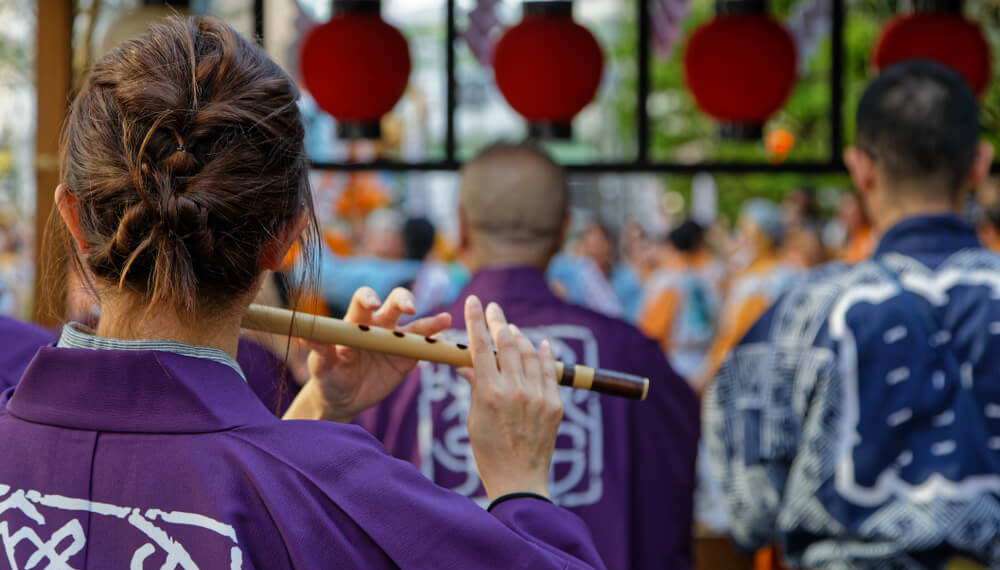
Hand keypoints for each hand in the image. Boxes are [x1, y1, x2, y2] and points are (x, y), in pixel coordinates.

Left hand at [283, 286, 450, 421]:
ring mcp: (395, 340)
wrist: (342, 397)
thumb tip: (303, 337)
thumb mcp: (321, 365)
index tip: (372, 303)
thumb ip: (319, 349)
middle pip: (393, 303)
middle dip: (402, 300)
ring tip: (445, 320)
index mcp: (355, 323)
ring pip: (414, 324)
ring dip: (429, 321)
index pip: (362, 301)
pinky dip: (435, 341)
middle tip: (409, 308)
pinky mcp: (407, 357)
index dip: (368, 298)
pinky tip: (448, 336)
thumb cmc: (328, 376)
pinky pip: (423, 346)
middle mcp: (377, 326)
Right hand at [458, 295, 562, 500]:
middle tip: (493, 308)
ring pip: (530, 353)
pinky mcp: (554, 405)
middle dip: (498, 321)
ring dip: (520, 336)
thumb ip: (474, 387)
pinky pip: (550, 371)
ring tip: (511, 328)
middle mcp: (514, 390)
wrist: (519, 480)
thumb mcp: (473, 418)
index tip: (474, 301)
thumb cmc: (488, 452)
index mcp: (488, 393)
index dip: (476, 320)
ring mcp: (537, 396)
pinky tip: (542, 342)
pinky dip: (545, 353)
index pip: (481, 346)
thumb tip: (467, 365)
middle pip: (507, 343)